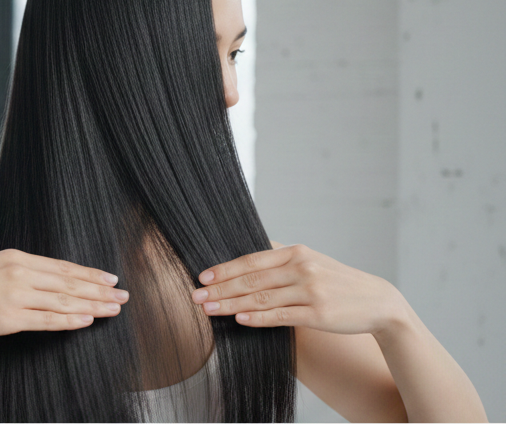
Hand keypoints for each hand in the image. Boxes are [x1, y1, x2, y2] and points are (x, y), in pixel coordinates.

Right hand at [0, 249, 128, 337]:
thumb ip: (10, 266)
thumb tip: (27, 267)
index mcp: (16, 257)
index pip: (62, 266)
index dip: (89, 273)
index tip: (109, 277)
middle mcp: (20, 273)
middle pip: (70, 282)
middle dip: (100, 289)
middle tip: (124, 294)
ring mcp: (16, 295)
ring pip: (64, 300)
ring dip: (93, 305)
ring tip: (114, 308)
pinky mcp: (8, 318)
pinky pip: (46, 319)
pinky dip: (70, 320)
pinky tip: (87, 320)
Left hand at [190, 241, 405, 334]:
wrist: (377, 301)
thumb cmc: (336, 282)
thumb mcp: (311, 261)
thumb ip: (280, 260)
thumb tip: (244, 261)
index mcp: (296, 252)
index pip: (251, 261)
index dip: (224, 269)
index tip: (202, 276)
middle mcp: (301, 268)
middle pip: (251, 279)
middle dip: (219, 288)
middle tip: (195, 296)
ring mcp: (310, 291)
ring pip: (261, 298)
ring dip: (230, 304)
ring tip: (208, 309)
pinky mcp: (318, 314)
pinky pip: (280, 316)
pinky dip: (257, 317)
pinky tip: (239, 319)